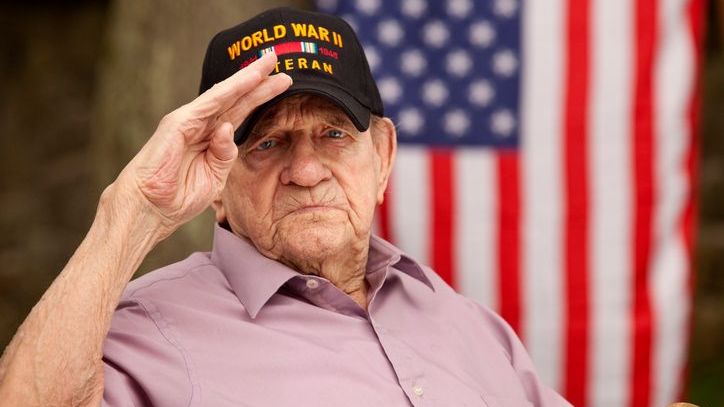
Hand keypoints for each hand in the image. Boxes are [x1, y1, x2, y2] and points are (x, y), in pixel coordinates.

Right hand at [110, 52, 290, 236]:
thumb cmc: (178, 196)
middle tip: (278, 60)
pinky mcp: (178, 123)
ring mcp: (189, 121)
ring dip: (247, 78)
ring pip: (224, 94)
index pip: (240, 111)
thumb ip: (225, 154)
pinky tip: (248, 80)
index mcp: (211, 138)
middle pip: (235, 98)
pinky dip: (229, 91)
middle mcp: (201, 125)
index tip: (282, 82)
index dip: (260, 96)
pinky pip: (209, 103)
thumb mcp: (214, 177)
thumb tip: (230, 128)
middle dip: (258, 80)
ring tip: (268, 64)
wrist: (150, 208)